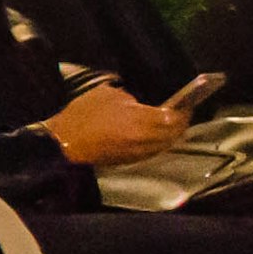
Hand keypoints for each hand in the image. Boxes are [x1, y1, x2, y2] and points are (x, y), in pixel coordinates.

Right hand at [44, 87, 185, 167]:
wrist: (65, 143)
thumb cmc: (83, 116)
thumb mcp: (106, 94)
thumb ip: (129, 97)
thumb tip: (140, 103)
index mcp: (141, 119)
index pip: (175, 116)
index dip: (184, 109)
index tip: (187, 102)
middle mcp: (146, 139)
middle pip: (175, 133)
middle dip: (181, 122)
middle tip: (181, 112)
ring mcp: (140, 151)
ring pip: (166, 143)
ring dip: (172, 134)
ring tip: (171, 123)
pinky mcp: (132, 159)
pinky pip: (155, 150)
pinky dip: (160, 142)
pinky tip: (155, 134)